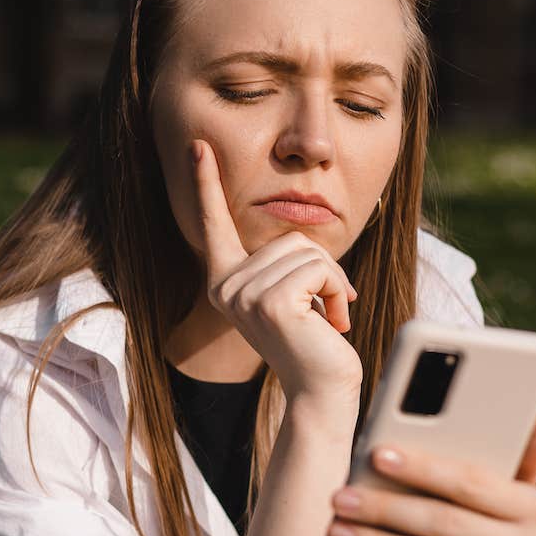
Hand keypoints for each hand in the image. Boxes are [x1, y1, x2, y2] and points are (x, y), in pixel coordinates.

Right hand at [191, 139, 362, 404]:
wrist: (320, 389)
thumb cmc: (313, 342)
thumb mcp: (292, 294)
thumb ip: (285, 263)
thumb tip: (300, 241)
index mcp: (226, 282)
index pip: (215, 226)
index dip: (207, 184)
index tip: (198, 146)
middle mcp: (225, 287)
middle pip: (289, 237)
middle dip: (322, 269)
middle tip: (325, 308)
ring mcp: (244, 294)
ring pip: (307, 252)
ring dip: (331, 282)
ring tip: (326, 318)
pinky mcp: (270, 301)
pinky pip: (318, 269)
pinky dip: (336, 292)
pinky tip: (332, 323)